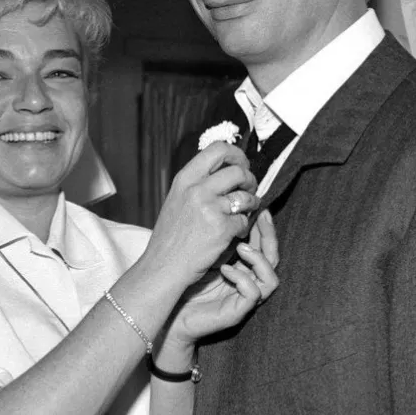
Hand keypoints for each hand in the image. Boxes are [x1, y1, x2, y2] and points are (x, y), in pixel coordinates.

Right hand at [144, 142, 258, 284]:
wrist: (163, 266)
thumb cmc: (171, 236)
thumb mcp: (177, 198)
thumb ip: (198, 183)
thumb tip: (227, 169)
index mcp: (185, 179)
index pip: (218, 149)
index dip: (236, 154)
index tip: (241, 164)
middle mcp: (197, 189)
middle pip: (238, 171)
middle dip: (250, 180)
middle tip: (250, 189)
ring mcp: (210, 208)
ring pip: (246, 196)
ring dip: (251, 204)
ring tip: (245, 212)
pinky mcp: (221, 228)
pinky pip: (245, 220)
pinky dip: (243, 227)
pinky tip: (234, 232)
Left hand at [163, 210, 279, 345]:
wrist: (169, 311)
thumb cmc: (184, 281)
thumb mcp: (204, 251)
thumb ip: (219, 235)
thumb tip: (227, 204)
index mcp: (242, 268)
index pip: (263, 246)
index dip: (265, 228)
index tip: (259, 208)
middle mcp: (248, 282)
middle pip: (273, 259)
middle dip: (269, 237)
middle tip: (260, 217)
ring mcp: (243, 298)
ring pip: (271, 279)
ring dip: (259, 259)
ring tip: (240, 247)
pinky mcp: (236, 312)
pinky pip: (253, 294)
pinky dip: (242, 279)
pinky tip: (225, 269)